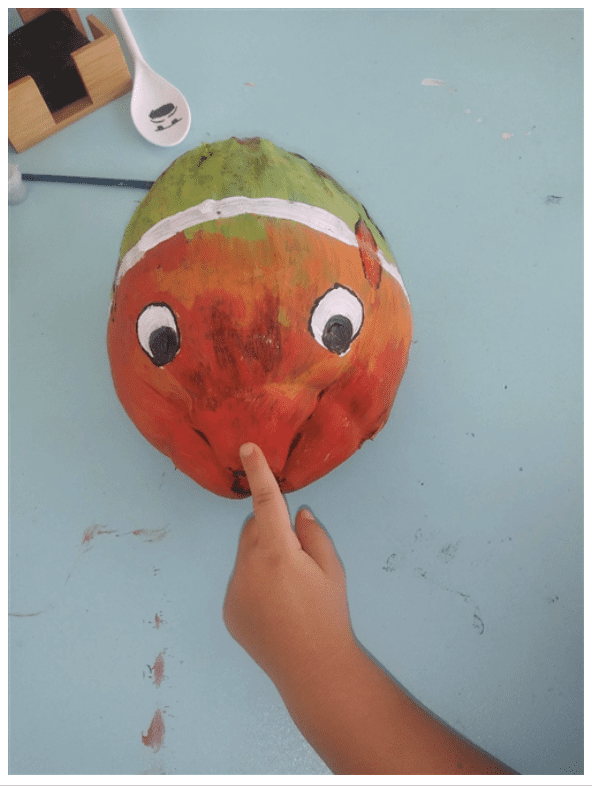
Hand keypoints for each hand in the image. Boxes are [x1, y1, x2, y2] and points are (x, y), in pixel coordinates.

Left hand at [223, 443, 354, 691]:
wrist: (312, 669)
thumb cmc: (328, 615)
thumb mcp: (332, 570)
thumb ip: (314, 536)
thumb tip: (299, 515)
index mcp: (277, 552)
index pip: (266, 502)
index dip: (257, 472)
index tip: (246, 448)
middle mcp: (247, 567)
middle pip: (253, 530)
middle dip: (271, 530)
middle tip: (296, 555)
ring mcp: (233, 590)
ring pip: (245, 556)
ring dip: (262, 557)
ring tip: (288, 590)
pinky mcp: (228, 610)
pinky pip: (239, 581)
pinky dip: (254, 582)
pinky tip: (275, 608)